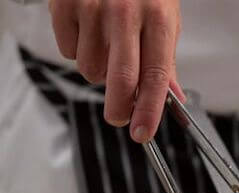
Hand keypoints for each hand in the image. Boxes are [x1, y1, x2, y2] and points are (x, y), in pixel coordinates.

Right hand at [48, 0, 184, 141]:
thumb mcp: (165, 18)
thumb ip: (165, 60)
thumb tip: (172, 98)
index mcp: (158, 19)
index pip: (156, 76)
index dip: (149, 110)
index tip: (143, 133)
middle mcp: (126, 13)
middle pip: (121, 79)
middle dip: (119, 109)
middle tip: (119, 118)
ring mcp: (93, 8)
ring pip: (90, 69)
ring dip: (97, 70)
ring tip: (106, 45)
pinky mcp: (65, 4)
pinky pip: (67, 51)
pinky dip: (76, 50)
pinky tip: (87, 31)